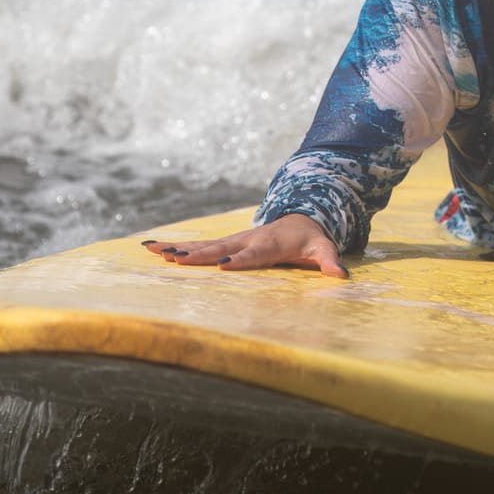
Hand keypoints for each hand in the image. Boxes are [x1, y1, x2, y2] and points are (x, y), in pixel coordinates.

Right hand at [142, 212, 346, 277]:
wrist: (300, 217)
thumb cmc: (311, 239)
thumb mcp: (324, 248)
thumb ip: (330, 261)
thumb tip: (340, 275)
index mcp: (270, 244)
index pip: (254, 254)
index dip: (240, 259)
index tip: (223, 265)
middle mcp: (247, 240)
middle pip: (220, 248)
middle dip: (198, 254)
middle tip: (175, 259)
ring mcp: (233, 240)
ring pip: (203, 245)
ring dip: (179, 248)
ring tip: (156, 251)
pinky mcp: (224, 243)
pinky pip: (198, 245)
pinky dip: (175, 246)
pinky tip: (153, 248)